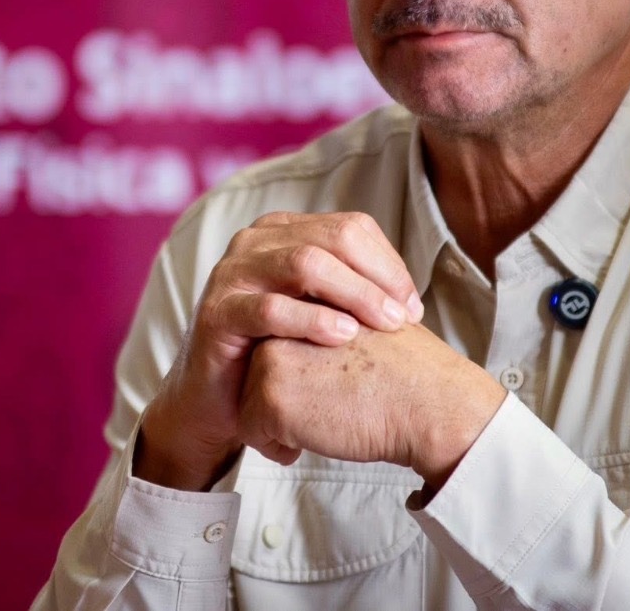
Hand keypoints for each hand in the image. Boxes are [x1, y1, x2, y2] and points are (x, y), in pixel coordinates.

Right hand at [135, 212, 423, 490]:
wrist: (220, 401)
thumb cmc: (279, 354)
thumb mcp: (318, 314)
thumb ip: (352, 293)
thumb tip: (409, 298)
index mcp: (283, 233)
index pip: (350, 227)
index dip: (389, 263)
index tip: (413, 307)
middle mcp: (255, 242)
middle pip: (332, 239)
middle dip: (376, 277)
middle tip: (404, 317)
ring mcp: (231, 273)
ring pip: (304, 263)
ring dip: (353, 293)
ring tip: (384, 325)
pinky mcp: (217, 313)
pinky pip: (270, 308)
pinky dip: (312, 319)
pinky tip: (343, 336)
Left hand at [237, 322, 505, 487]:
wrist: (431, 402)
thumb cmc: (407, 372)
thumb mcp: (362, 326)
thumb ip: (325, 325)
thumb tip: (300, 358)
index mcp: (305, 298)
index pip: (277, 346)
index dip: (301, 376)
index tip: (332, 389)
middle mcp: (282, 319)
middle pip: (259, 373)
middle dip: (286, 398)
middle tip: (330, 406)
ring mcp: (272, 355)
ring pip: (249, 402)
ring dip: (279, 424)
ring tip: (325, 421)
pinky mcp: (272, 393)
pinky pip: (252, 432)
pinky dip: (278, 446)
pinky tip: (310, 443)